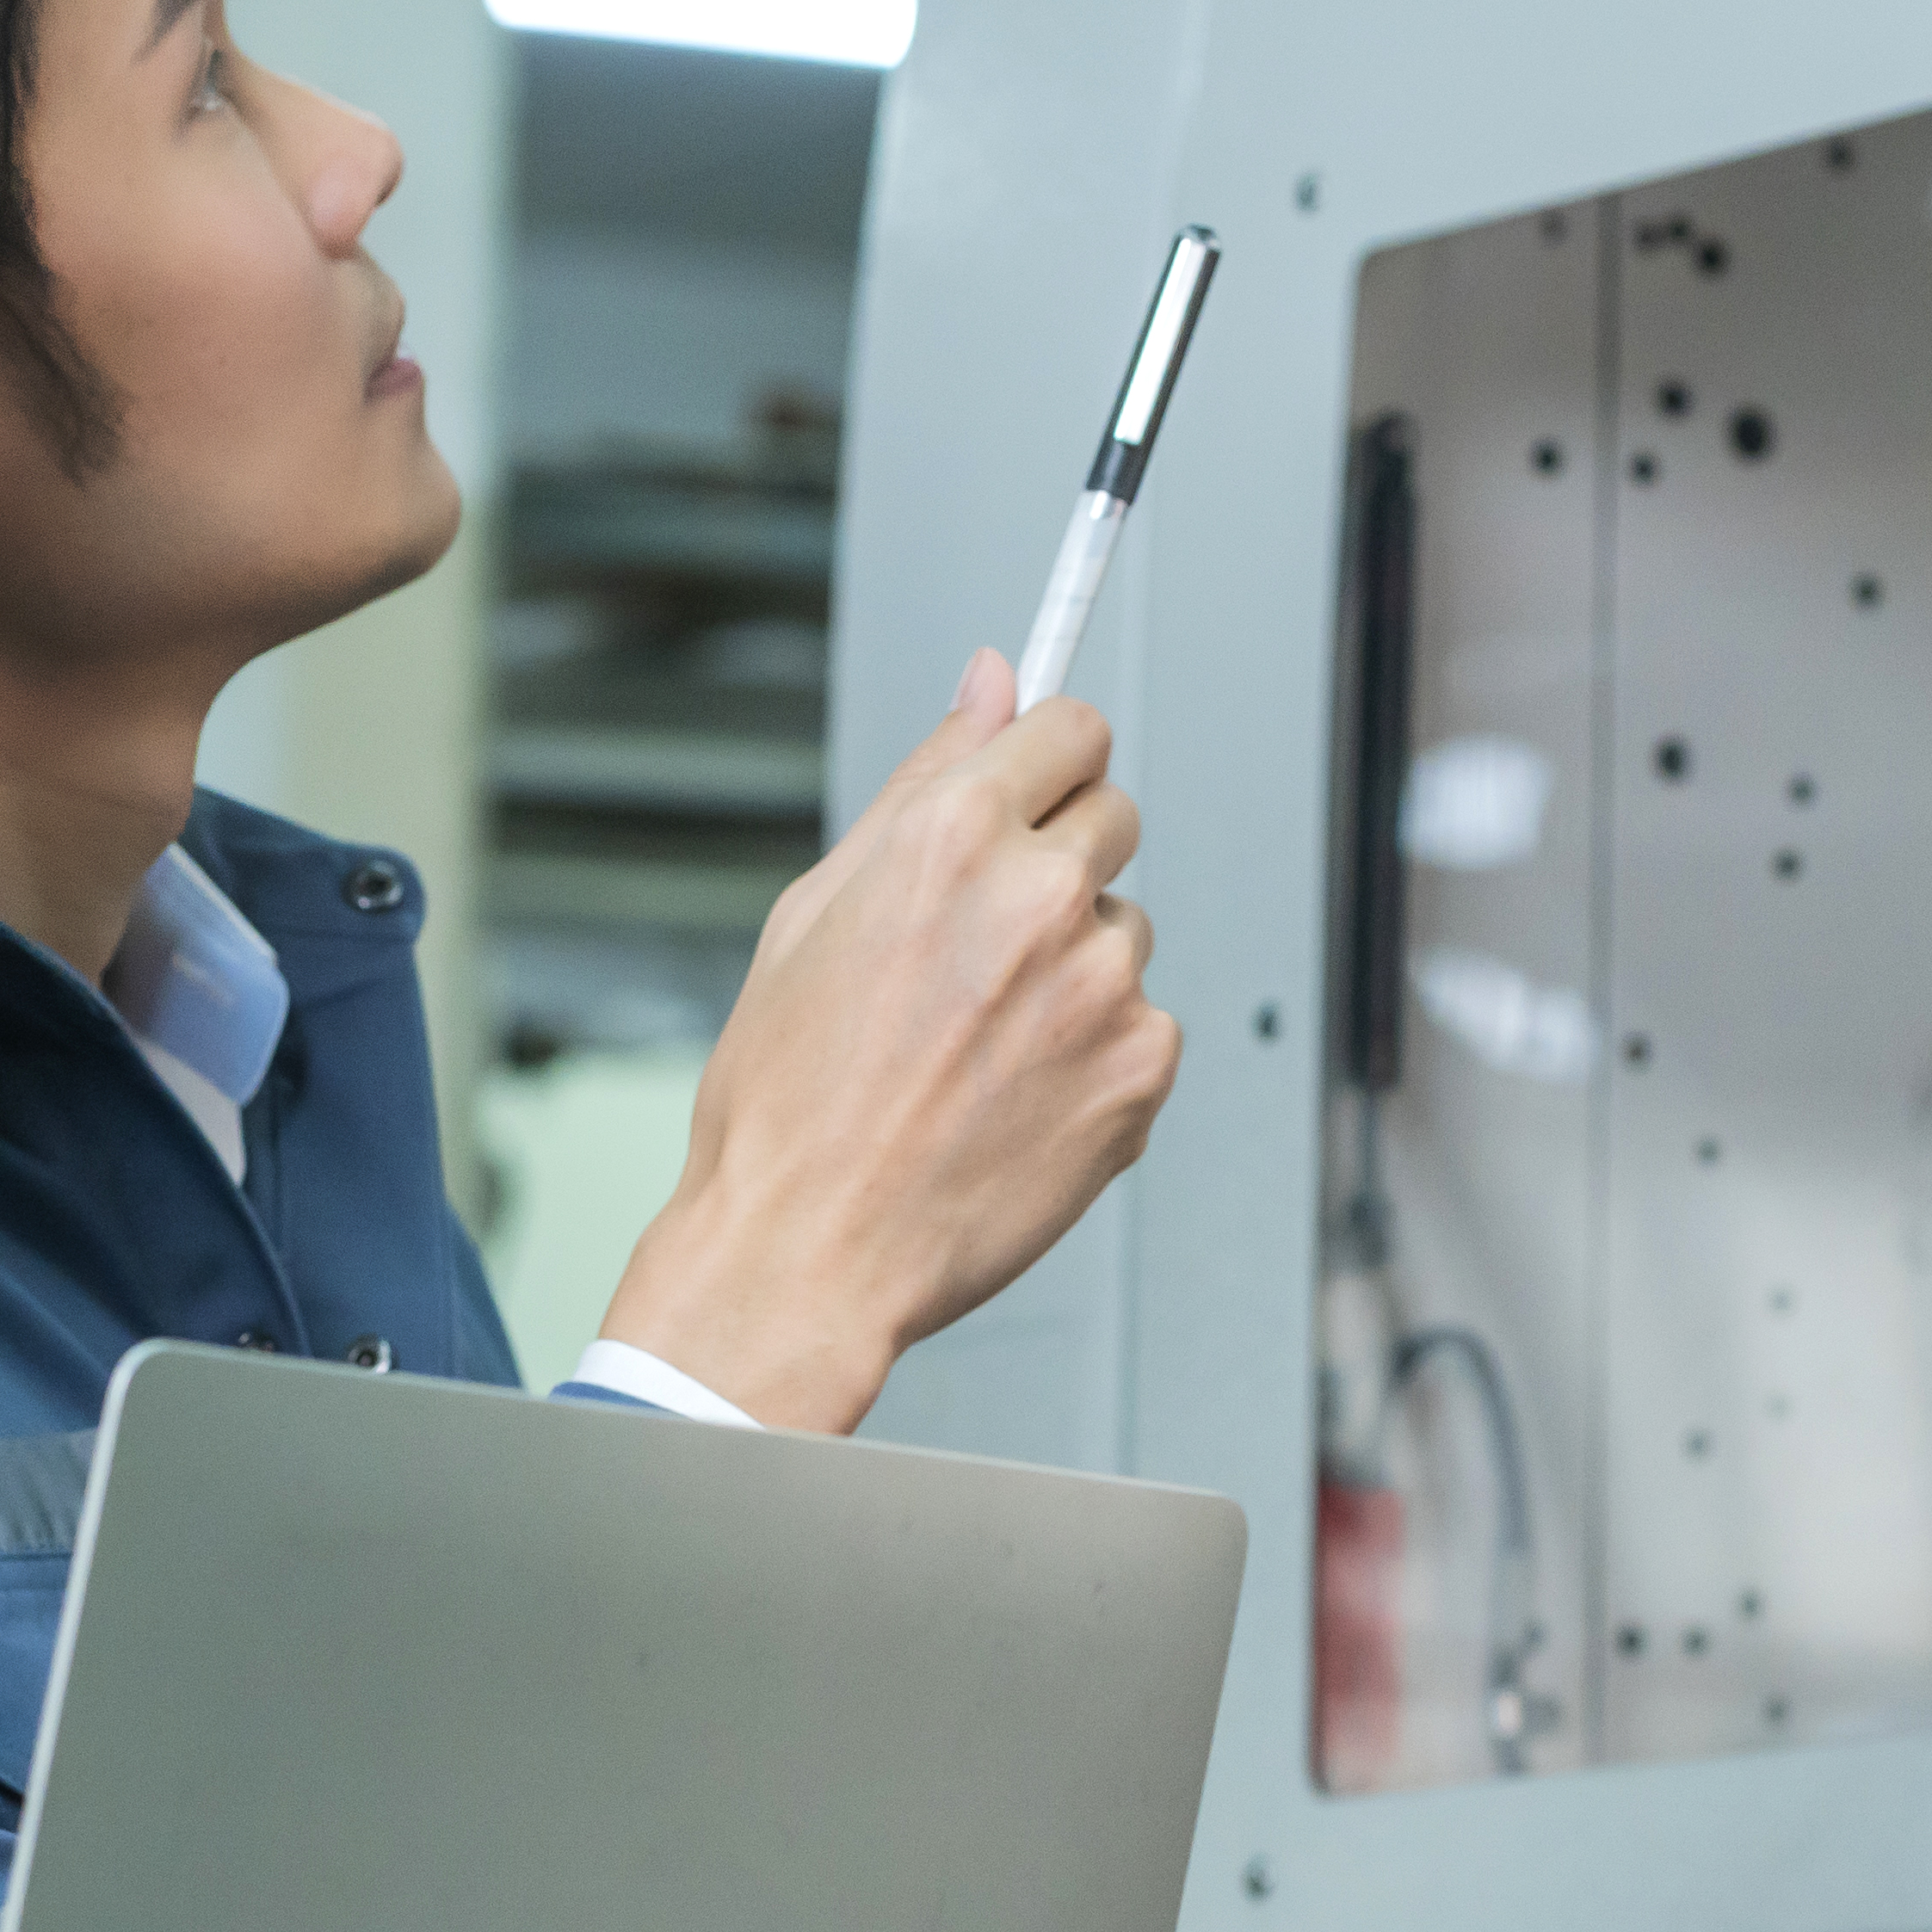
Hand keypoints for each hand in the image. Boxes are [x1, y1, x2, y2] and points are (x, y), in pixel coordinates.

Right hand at [594, 651, 1181, 1431]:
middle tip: (983, 949)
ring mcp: (1103, 986)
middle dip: (1059, 858)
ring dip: (1074, 967)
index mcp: (951, 836)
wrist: (806, 1254)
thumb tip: (994, 677)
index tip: (1038, 789)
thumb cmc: (788, 1100)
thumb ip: (924, 779)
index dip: (1048, 762)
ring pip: (1124, 929)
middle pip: (1113, 816)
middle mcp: (1040, 896)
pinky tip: (1016, 1097)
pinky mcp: (1143, 1069)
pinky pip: (1143, 1024)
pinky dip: (1094, 1054)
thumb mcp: (818, 909)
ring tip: (981, 1044)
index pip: (1071, 728)